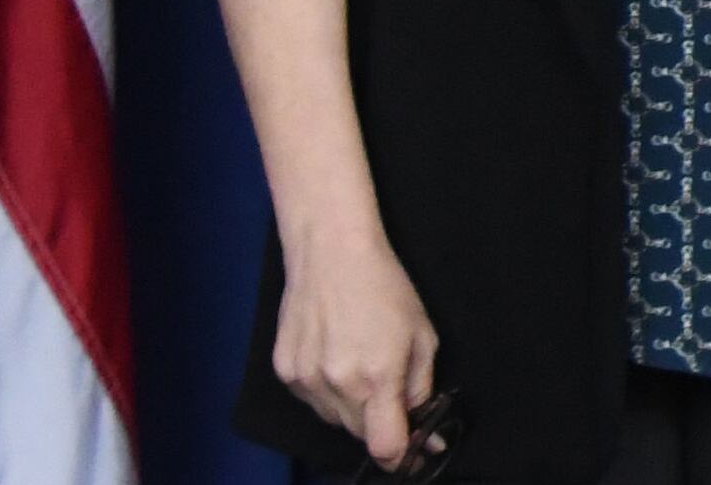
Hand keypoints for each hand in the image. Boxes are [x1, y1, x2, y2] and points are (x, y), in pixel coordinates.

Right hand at [267, 223, 440, 471]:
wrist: (331, 254)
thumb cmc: (385, 288)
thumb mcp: (422, 336)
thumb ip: (421, 388)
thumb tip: (425, 431)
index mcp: (378, 377)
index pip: (385, 446)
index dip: (402, 456)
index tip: (413, 451)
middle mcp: (338, 385)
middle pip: (360, 435)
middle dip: (380, 424)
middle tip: (392, 393)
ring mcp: (306, 380)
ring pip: (335, 419)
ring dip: (353, 408)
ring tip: (361, 363)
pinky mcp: (285, 372)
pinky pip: (312, 400)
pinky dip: (328, 391)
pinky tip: (337, 357)